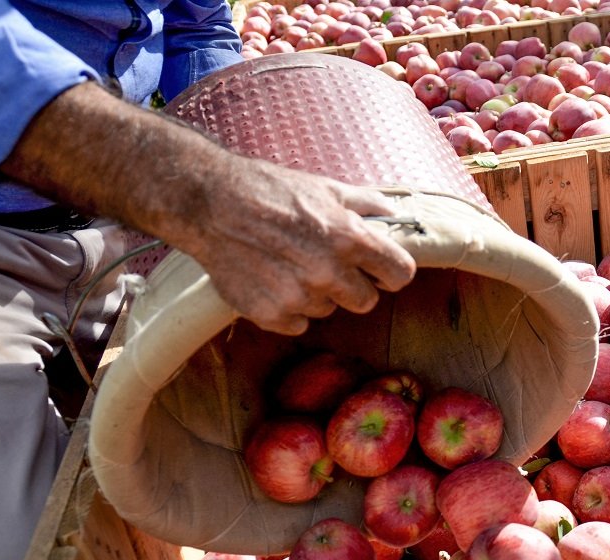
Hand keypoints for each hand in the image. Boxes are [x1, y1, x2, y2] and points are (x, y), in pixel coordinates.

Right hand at [0, 82, 416, 335]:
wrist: (209, 203)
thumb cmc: (269, 189)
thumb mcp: (325, 187)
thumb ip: (365, 205)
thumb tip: (394, 216)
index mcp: (349, 238)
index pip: (400, 274)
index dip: (392, 272)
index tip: (381, 270)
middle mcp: (328, 271)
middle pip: (367, 301)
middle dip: (355, 287)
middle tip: (330, 268)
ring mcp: (298, 296)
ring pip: (329, 310)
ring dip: (317, 294)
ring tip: (291, 265)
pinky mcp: (271, 315)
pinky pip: (298, 323)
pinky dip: (288, 308)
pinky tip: (272, 281)